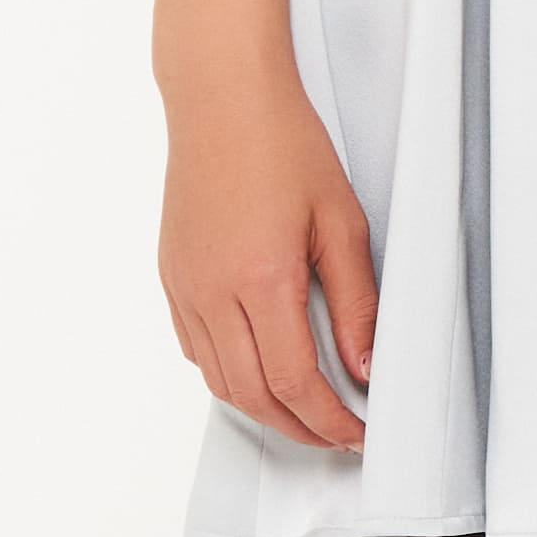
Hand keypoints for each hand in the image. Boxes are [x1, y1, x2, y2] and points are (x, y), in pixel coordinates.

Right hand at [160, 71, 379, 448]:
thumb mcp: (341, 222)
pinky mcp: (172, 278)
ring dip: (263, 409)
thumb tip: (364, 366)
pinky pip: (196, 349)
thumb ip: (355, 303)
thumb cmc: (283, 145)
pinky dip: (229, 375)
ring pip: (219, 381)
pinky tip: (259, 370)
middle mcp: (213, 291)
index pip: (295, 383)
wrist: (222, 100)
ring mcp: (185, 287)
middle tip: (335, 436)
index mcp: (261, 279)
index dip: (328, 420)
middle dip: (299, 428)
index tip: (355, 431)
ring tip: (304, 412)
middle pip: (253, 395)